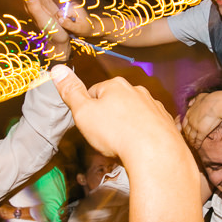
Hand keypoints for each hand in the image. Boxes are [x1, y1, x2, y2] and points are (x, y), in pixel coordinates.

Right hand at [49, 65, 182, 166]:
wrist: (154, 153)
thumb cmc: (116, 133)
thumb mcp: (83, 113)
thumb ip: (70, 91)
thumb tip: (57, 69)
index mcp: (115, 85)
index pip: (94, 93)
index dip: (88, 110)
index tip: (89, 125)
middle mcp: (136, 91)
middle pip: (115, 102)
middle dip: (108, 117)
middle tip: (104, 137)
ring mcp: (153, 105)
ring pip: (133, 113)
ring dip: (126, 125)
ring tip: (121, 144)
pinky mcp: (164, 121)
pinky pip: (149, 125)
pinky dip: (143, 134)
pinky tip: (138, 146)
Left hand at [181, 92, 221, 148]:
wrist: (217, 104)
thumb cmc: (210, 99)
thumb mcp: (199, 97)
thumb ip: (193, 101)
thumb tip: (189, 104)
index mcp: (189, 113)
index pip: (184, 123)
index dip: (184, 128)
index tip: (184, 131)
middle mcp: (190, 121)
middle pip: (186, 131)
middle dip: (186, 136)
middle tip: (187, 140)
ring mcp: (195, 127)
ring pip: (190, 136)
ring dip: (191, 141)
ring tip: (192, 145)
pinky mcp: (201, 132)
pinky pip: (197, 140)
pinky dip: (196, 144)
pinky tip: (197, 147)